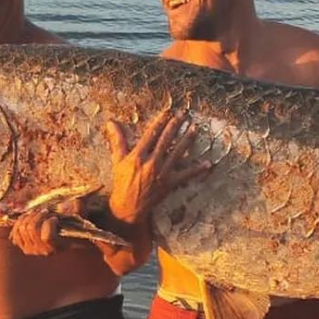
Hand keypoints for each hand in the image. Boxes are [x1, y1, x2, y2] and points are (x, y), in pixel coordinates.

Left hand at [9, 200, 82, 255]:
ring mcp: (31, 250)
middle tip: (45, 211)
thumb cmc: (73, 226)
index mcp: (57, 247)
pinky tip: (29, 217)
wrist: (65, 238)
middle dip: (38, 215)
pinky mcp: (24, 246)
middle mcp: (43, 251)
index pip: (47, 237)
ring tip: (38, 213)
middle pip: (32, 229)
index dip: (49, 223)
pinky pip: (15, 233)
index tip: (56, 217)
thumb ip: (78, 209)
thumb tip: (76, 201)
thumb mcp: (78, 217)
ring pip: (23, 228)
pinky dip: (20, 222)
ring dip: (30, 216)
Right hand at [105, 109, 209, 224]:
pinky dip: (197, 169)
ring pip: (178, 153)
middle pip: (166, 140)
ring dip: (187, 140)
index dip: (160, 121)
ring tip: (195, 128)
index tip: (168, 112)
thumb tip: (111, 122)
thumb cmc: (122, 181)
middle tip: (184, 115)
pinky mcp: (170, 183)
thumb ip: (118, 140)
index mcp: (138, 156)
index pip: (151, 134)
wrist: (128, 206)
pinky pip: (186, 175)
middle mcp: (151, 163)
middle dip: (175, 126)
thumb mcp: (117, 160)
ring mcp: (162, 173)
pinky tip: (207, 163)